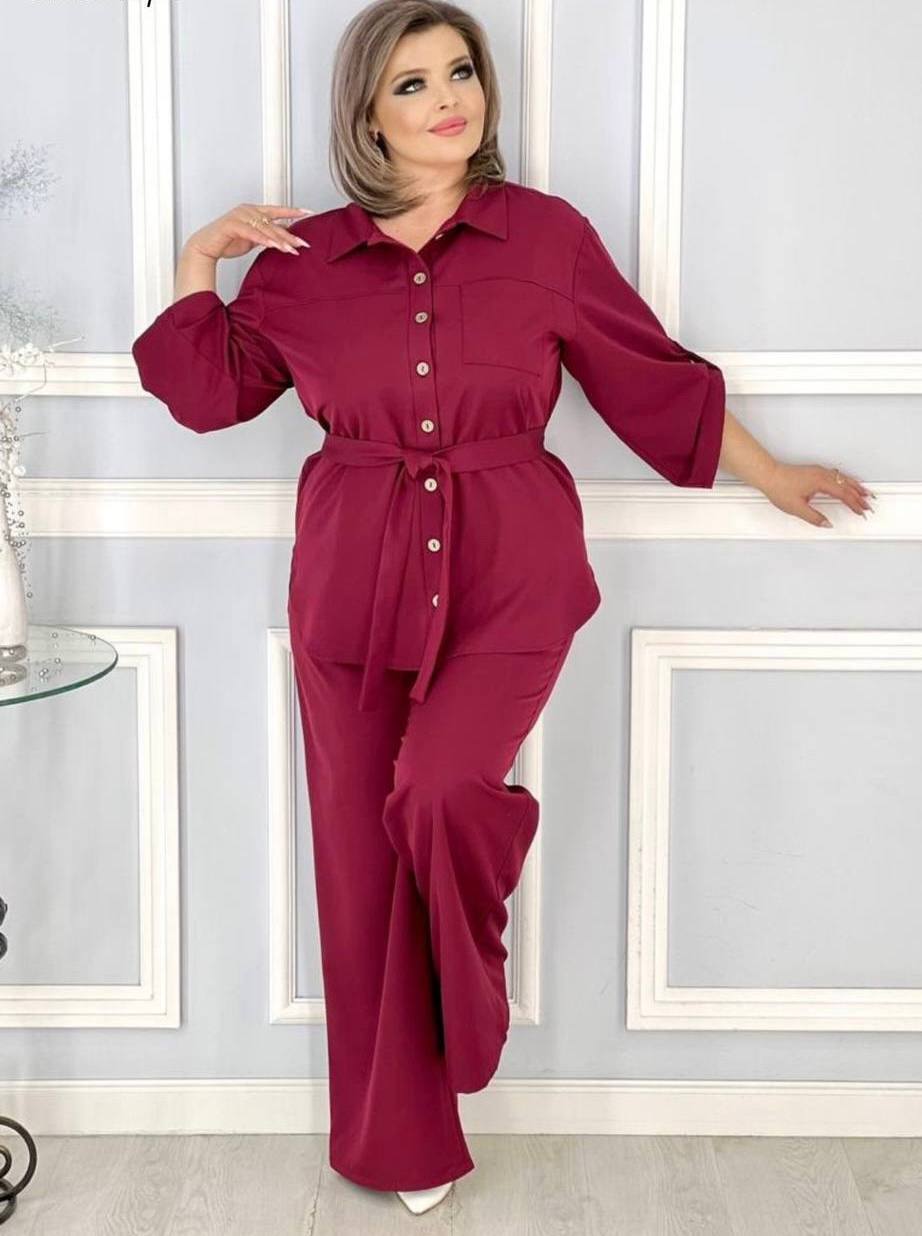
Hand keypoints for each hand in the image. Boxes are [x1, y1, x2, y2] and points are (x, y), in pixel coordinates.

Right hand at [185, 203, 313, 261]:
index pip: (277, 210)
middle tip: (303, 243)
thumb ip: (266, 235)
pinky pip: (251, 233)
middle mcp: (248, 210)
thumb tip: (282, 236)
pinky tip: (273, 245)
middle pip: (273, 222)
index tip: (308, 212)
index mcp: (253, 211)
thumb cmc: (227, 241)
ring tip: (291, 249)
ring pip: (264, 228)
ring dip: (279, 240)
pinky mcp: (232, 225)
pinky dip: (262, 239)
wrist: (206, 247)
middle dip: (289, 234)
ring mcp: (239, 216)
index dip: (293, 212)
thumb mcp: (253, 238)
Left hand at [762, 462, 874, 527]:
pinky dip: (847, 481)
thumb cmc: (779, 488)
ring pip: (843, 478)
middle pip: (847, 485)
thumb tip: (827, 524)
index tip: (862, 511)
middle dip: (860, 496)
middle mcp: (822, 474)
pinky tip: (849, 484)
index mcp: (821, 482)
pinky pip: (837, 475)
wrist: (769, 475)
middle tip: (869, 505)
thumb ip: (814, 517)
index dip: (854, 504)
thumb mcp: (796, 508)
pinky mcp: (815, 471)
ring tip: (865, 494)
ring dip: (856, 486)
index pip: (843, 494)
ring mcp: (819, 471)